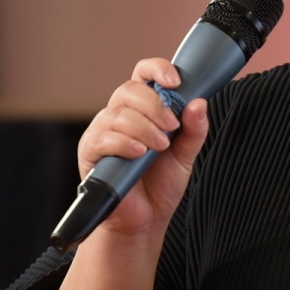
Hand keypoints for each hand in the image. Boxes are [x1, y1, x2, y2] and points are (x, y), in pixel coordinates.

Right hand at [77, 57, 210, 236]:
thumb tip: (200, 103)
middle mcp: (120, 114)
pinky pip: (103, 137)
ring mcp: (102, 131)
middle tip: (172, 126)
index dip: (157, 69)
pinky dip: (124, 142)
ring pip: (118, 112)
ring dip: (144, 127)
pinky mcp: (90, 151)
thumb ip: (194, 130)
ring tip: (159, 147)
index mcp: (142, 108)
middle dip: (154, 105)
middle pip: (129, 89)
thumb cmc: (160, 185)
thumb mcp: (185, 155)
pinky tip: (138, 153)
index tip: (176, 81)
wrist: (143, 220)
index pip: (144, 74)